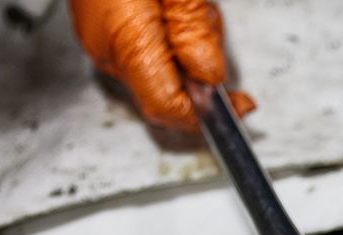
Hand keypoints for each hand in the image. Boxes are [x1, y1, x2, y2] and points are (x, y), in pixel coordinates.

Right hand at [69, 0, 254, 131]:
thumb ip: (195, 31)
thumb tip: (211, 77)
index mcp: (127, 41)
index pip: (168, 107)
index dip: (208, 115)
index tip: (241, 105)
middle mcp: (108, 51)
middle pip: (167, 93)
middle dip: (201, 74)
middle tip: (209, 24)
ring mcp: (101, 44)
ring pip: (159, 73)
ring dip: (187, 52)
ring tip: (188, 6)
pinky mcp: (102, 32)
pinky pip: (144, 53)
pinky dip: (169, 40)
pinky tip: (172, 8)